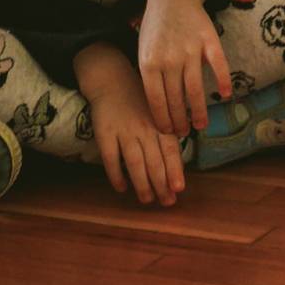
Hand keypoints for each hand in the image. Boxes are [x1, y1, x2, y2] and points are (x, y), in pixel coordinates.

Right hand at [84, 71, 185, 206]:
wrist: (112, 82)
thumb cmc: (141, 103)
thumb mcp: (159, 114)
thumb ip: (167, 136)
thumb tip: (178, 166)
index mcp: (159, 123)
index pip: (170, 150)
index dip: (175, 170)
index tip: (179, 189)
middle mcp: (144, 128)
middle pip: (154, 160)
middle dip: (161, 184)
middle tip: (166, 202)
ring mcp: (124, 132)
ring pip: (135, 162)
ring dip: (142, 184)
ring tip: (147, 200)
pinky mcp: (105, 134)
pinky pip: (111, 158)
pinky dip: (116, 174)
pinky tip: (122, 187)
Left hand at [134, 0, 230, 136]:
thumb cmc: (155, 28)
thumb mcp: (143, 51)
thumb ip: (149, 76)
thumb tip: (156, 108)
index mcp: (149, 63)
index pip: (156, 100)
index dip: (163, 119)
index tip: (168, 132)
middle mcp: (169, 59)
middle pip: (176, 98)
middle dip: (180, 120)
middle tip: (184, 133)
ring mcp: (190, 50)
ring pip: (195, 89)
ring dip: (199, 111)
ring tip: (201, 125)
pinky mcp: (209, 41)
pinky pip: (218, 65)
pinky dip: (223, 81)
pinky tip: (226, 95)